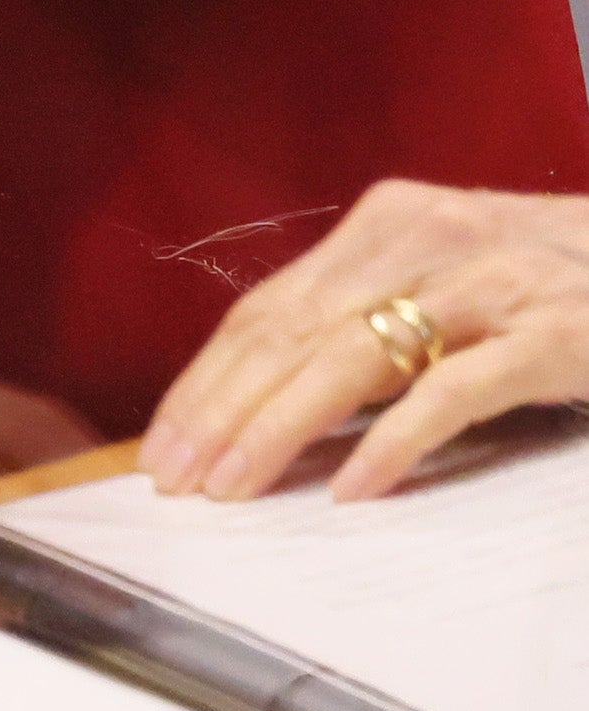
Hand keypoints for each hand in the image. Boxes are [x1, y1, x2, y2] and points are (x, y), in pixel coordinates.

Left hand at [139, 181, 588, 503]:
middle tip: (176, 481)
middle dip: (223, 413)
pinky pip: (452, 392)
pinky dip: (393, 442)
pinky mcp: (553, 333)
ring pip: (353, 359)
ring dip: (279, 432)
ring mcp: (496, 281)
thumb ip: (369, 320)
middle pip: (295, 334)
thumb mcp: (451, 283)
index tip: (161, 443)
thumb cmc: (559, 284)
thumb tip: (263, 400)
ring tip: (235, 490)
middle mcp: (435, 237)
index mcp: (396, 220)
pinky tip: (352, 487)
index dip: (206, 380)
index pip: (272, 307)